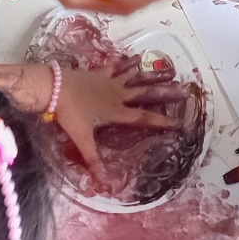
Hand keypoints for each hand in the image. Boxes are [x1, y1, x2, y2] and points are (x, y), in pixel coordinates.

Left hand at [56, 60, 186, 176]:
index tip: (180, 122)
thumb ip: (93, 159)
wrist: (54, 88)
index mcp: (116, 112)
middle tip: (184, 89)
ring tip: (170, 70)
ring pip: (136, 77)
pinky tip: (137, 57)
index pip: (144, 118)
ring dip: (153, 74)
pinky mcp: (100, 72)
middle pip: (146, 93)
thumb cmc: (69, 114)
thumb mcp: (81, 139)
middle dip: (166, 92)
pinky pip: (117, 66)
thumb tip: (102, 182)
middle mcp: (118, 95)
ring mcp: (109, 81)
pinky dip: (127, 62)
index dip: (162, 121)